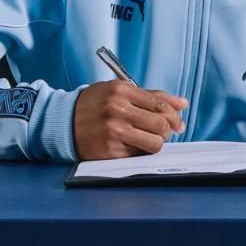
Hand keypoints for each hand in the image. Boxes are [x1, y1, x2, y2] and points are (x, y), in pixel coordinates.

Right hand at [73, 80, 188, 159]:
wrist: (62, 121)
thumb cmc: (95, 104)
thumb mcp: (119, 91)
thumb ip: (152, 96)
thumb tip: (183, 104)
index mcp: (122, 91)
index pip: (161, 105)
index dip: (175, 116)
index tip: (178, 123)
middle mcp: (118, 110)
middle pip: (160, 125)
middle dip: (168, 131)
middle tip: (164, 132)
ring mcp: (113, 132)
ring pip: (154, 143)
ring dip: (157, 143)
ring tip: (150, 139)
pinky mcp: (109, 151)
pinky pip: (138, 155)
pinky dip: (140, 151)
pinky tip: (133, 145)